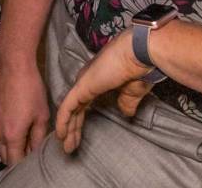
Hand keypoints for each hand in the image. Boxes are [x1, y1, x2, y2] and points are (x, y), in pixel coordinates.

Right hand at [0, 59, 51, 164]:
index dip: (25, 165)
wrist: (14, 66)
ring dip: (11, 147)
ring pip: (0, 145)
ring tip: (26, 138)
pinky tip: (17, 124)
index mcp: (12, 136)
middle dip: (16, 158)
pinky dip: (6, 135)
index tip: (34, 161)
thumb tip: (36, 151)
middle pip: (4, 157)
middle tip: (31, 152)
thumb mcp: (41, 116)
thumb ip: (38, 137)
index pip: (14, 162)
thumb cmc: (31, 89)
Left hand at [54, 32, 156, 153]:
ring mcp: (83, 83)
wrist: (139, 54)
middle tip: (69, 147)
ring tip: (66, 147)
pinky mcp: (82, 87)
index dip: (79, 121)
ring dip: (67, 130)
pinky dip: (63, 122)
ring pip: (70, 110)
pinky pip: (67, 107)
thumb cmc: (139, 68)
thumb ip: (127, 102)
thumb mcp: (133, 91)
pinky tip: (61, 135)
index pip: (83, 104)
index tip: (78, 137)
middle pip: (75, 109)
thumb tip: (126, 112)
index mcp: (98, 80)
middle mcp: (87, 81)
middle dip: (72, 129)